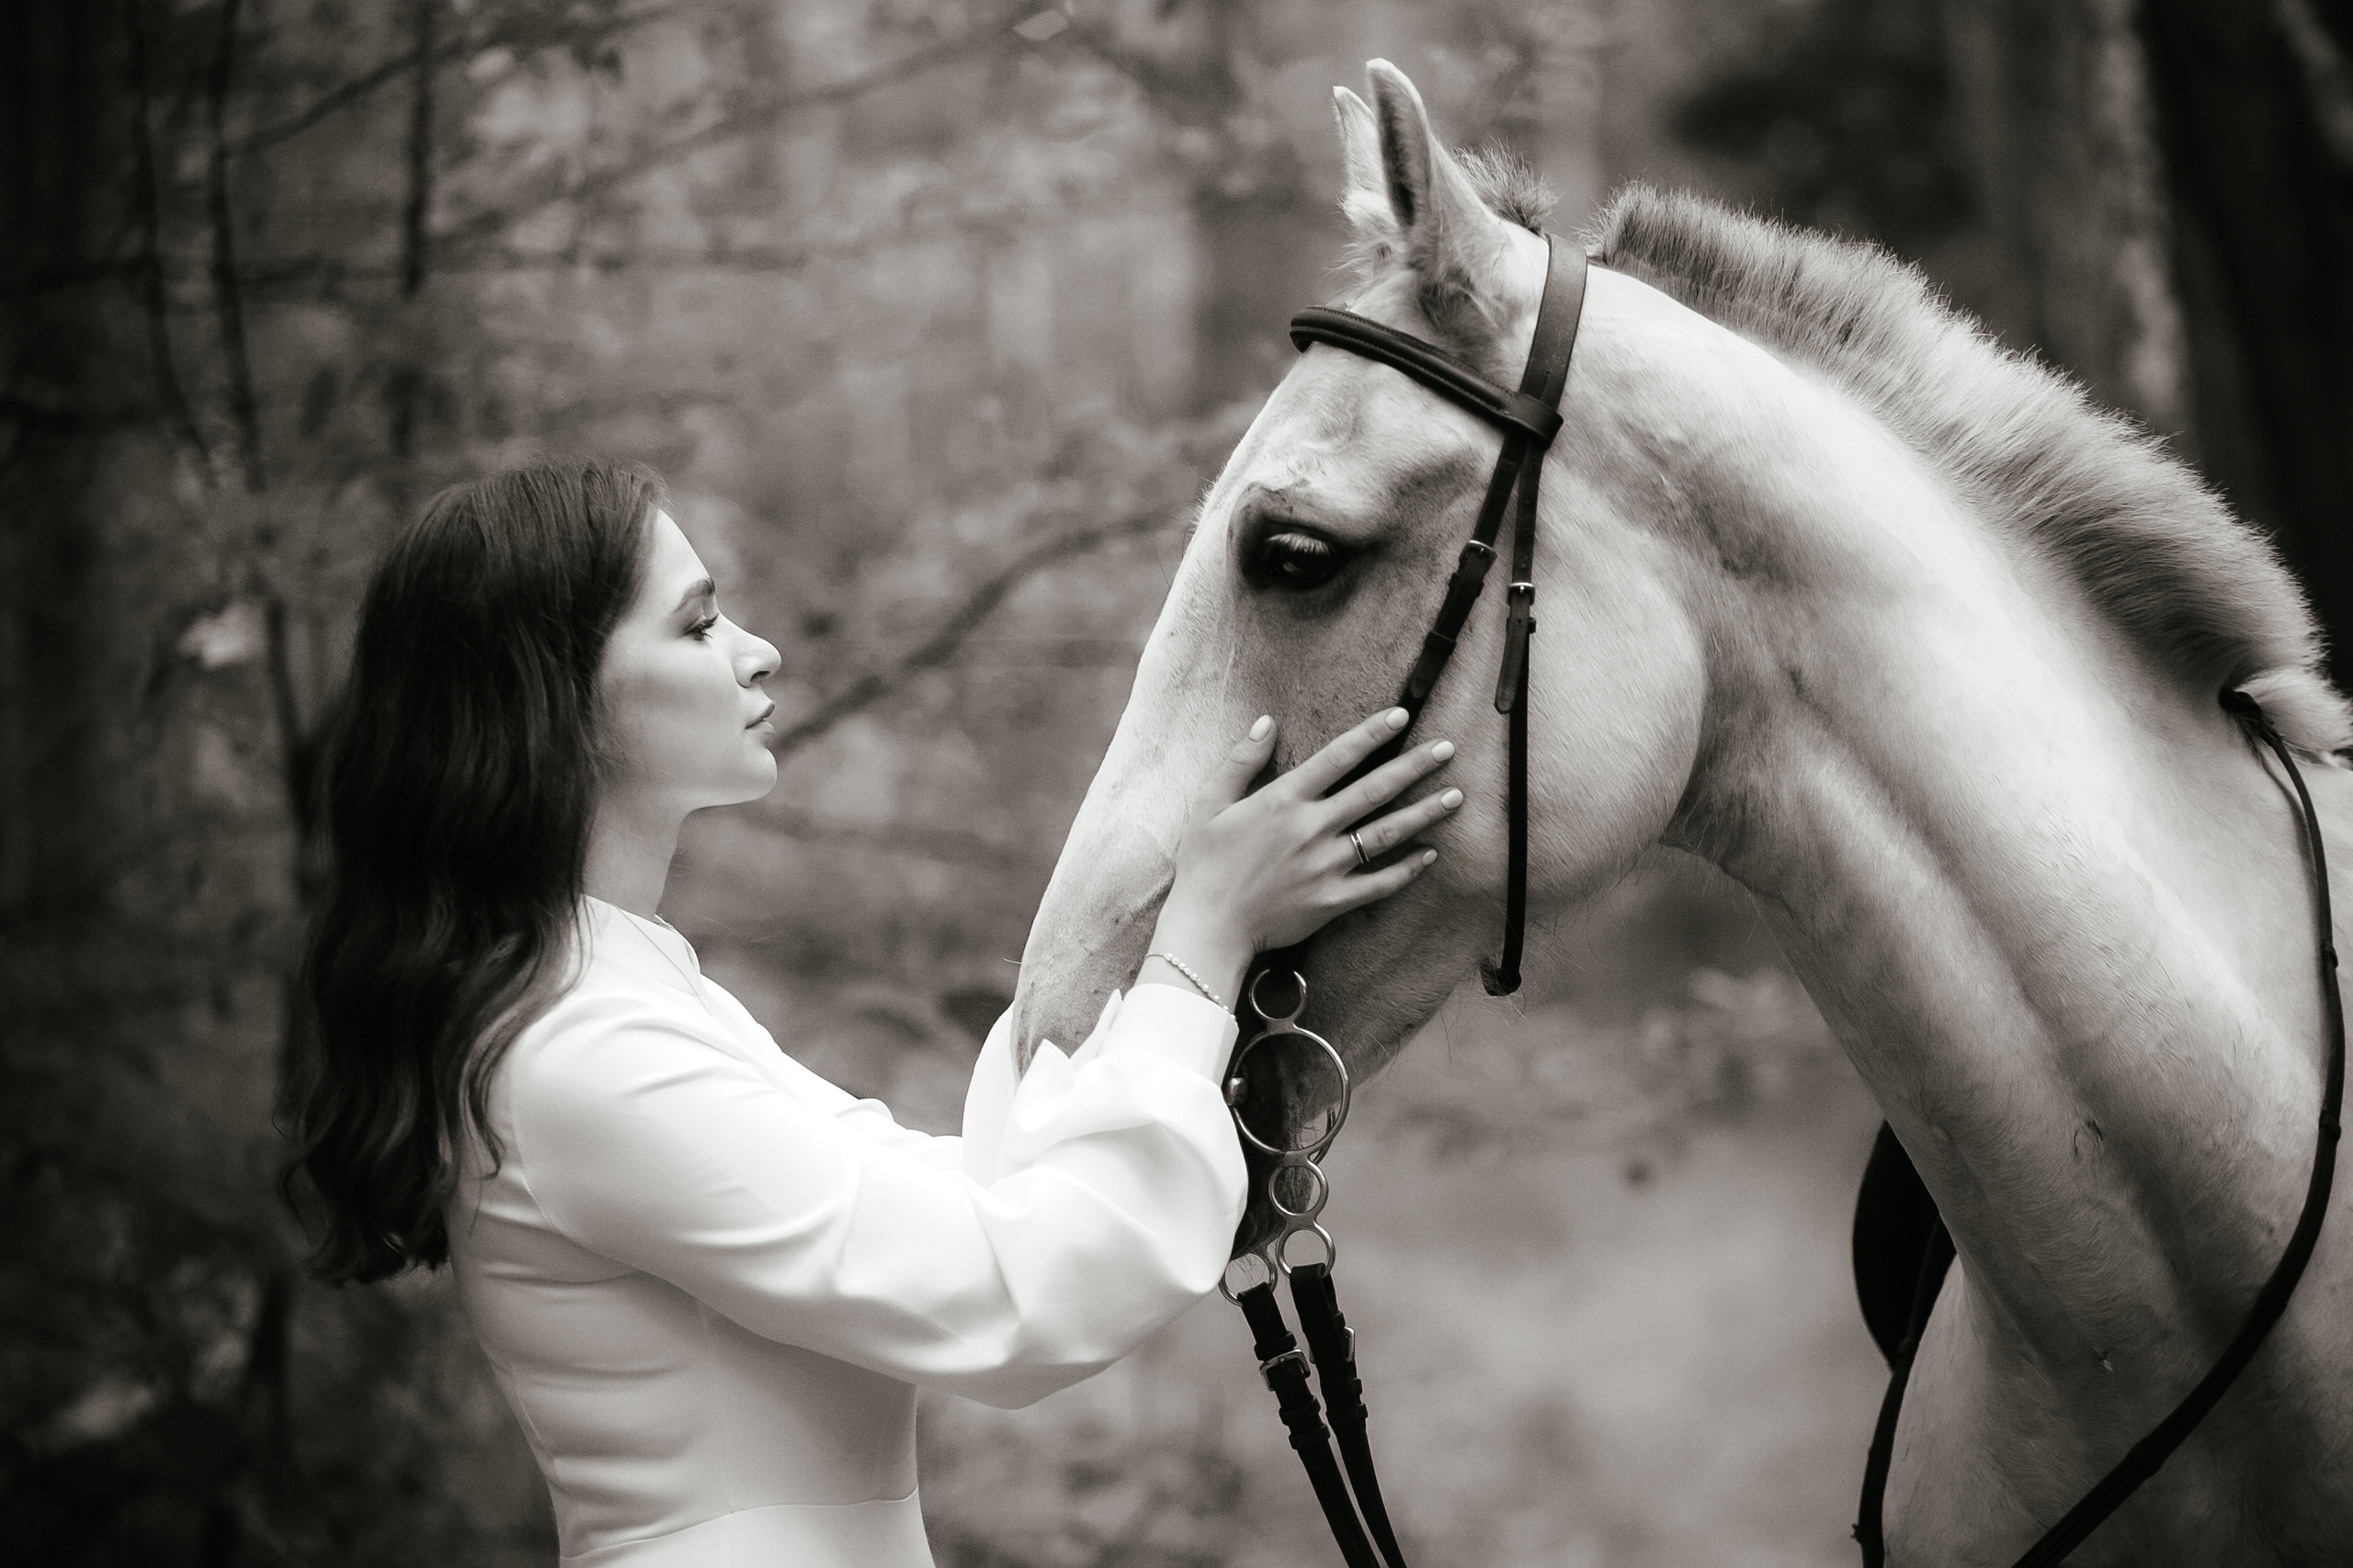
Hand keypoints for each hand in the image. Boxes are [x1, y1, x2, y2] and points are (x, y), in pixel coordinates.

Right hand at [1143, 707, 1460, 1004]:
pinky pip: (1379, 883)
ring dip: (1424, 813)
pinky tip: (1430, 854)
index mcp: (1283, 800)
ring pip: (1385, 834)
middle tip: (1447, 748)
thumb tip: (1266, 721)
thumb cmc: (1205, 864)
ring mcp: (1325, 866)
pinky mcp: (1332, 900)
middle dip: (1414, 766)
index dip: (1371, 734)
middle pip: (1374, 790)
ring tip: (1455, 796)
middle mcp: (1311, 829)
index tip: (1401, 716)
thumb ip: (1240, 760)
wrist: (1208, 927)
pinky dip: (1407, 869)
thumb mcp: (1209, 803)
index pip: (1337, 757)